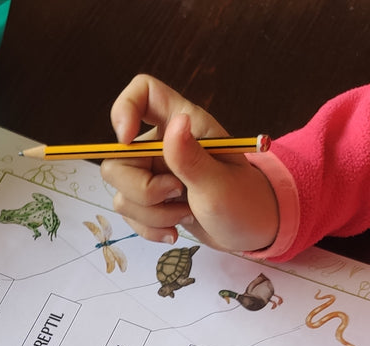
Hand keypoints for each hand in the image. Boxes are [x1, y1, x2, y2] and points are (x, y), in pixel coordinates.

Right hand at [102, 74, 279, 251]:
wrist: (251, 230)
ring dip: (151, 214)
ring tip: (186, 214)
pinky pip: (128, 213)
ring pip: (121, 191)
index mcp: (183, 123)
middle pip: (118, 157)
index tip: (127, 140)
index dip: (124, 109)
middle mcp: (162, 144)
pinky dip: (149, 227)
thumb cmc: (244, 200)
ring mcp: (153, 172)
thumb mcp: (220, 183)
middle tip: (178, 193)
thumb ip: (191, 158)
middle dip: (142, 189)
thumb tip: (175, 125)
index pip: (142, 92)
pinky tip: (175, 228)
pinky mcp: (149, 199)